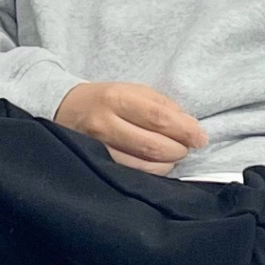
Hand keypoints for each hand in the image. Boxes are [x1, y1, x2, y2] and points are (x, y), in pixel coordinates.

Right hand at [54, 81, 207, 174]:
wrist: (64, 108)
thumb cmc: (106, 99)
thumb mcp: (132, 90)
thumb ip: (162, 105)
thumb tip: (190, 127)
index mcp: (116, 98)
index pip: (159, 117)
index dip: (185, 130)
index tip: (200, 137)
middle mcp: (104, 123)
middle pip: (152, 145)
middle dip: (178, 149)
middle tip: (187, 147)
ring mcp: (97, 148)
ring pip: (143, 166)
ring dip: (166, 164)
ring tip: (172, 155)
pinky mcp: (96, 165)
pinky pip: (131, 174)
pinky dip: (151, 172)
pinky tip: (156, 164)